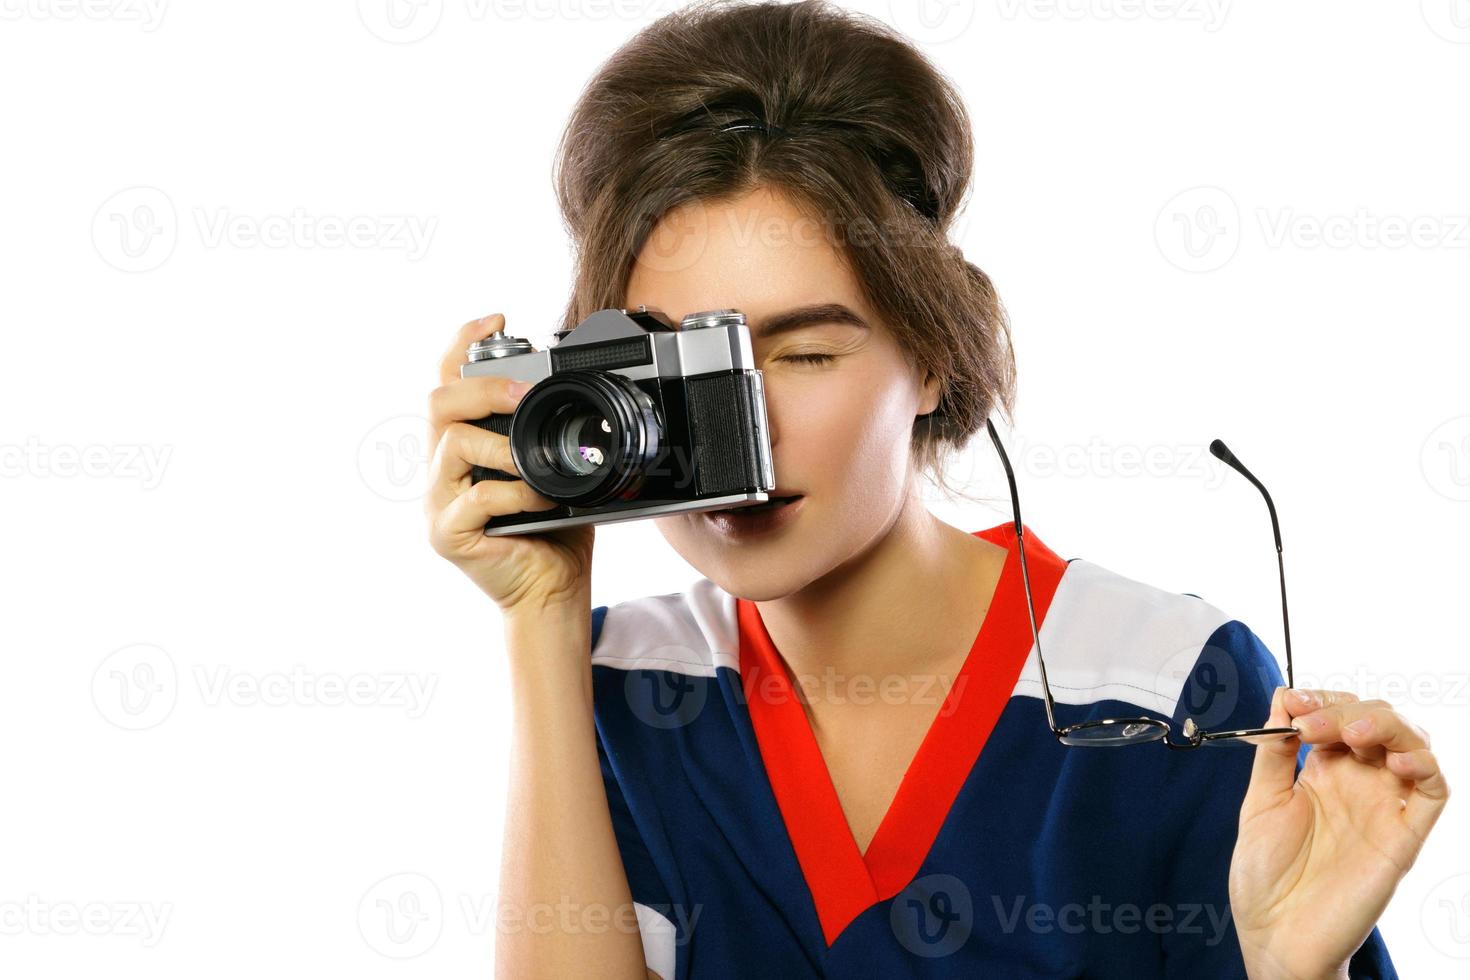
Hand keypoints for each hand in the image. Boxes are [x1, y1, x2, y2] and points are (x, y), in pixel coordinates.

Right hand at [426, 314, 594, 613]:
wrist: (553, 590)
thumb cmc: (556, 528)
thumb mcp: (559, 465)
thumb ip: (551, 430)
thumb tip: (584, 383)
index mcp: (465, 443)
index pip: (449, 379)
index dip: (464, 341)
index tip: (497, 317)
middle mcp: (442, 467)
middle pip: (439, 400)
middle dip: (484, 387)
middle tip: (523, 394)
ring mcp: (438, 500)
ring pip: (452, 442)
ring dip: (504, 447)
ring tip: (537, 467)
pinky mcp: (447, 533)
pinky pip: (476, 495)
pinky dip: (516, 492)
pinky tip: (541, 501)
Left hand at [1228, 687, 1449, 978]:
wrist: (1276, 935)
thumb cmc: (1265, 876)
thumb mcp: (1258, 803)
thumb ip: (1273, 753)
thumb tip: (1282, 698)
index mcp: (1321, 772)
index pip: (1337, 715)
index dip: (1320, 700)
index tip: (1293, 701)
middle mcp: (1357, 784)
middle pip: (1375, 721)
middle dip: (1344, 709)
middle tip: (1310, 724)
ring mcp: (1383, 807)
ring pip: (1412, 744)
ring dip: (1388, 724)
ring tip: (1352, 733)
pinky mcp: (1404, 837)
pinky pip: (1434, 792)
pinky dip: (1424, 764)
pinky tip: (1395, 759)